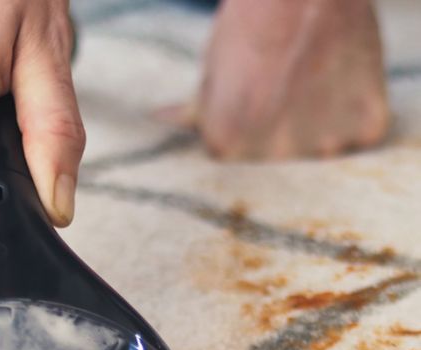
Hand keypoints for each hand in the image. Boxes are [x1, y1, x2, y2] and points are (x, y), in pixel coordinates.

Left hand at [193, 0, 388, 158]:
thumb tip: (158, 121)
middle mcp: (271, 155)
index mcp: (225, 146)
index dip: (248, 119)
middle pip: (279, 155)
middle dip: (283, 127)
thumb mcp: (212, 68)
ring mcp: (322, 145)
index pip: (238, 152)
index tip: (257, 89)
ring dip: (323, 120)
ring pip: (323, 147)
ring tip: (316, 75)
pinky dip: (359, 109)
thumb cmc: (251, 21)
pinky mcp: (365, 128)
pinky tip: (345, 76)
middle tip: (289, 81)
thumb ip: (192, 110)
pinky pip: (362, 131)